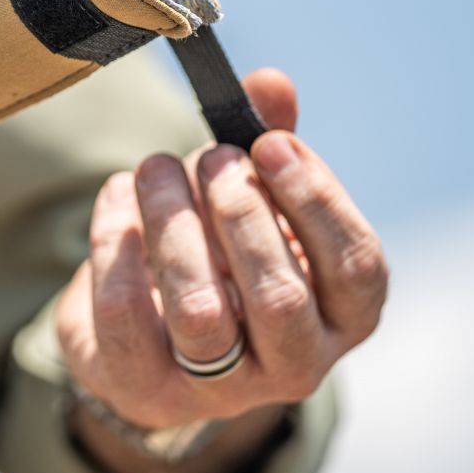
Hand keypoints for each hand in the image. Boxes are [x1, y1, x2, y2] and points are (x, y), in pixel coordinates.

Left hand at [56, 69, 387, 430]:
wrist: (150, 338)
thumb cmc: (224, 254)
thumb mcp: (257, 199)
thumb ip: (271, 144)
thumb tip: (272, 83)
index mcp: (342, 316)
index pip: (356, 267)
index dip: (315, 199)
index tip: (270, 143)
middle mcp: (294, 365)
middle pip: (279, 298)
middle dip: (240, 212)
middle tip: (211, 158)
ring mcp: (218, 389)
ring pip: (200, 312)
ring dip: (174, 224)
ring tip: (156, 168)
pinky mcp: (144, 387)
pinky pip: (125, 319)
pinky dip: (117, 246)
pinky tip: (117, 198)